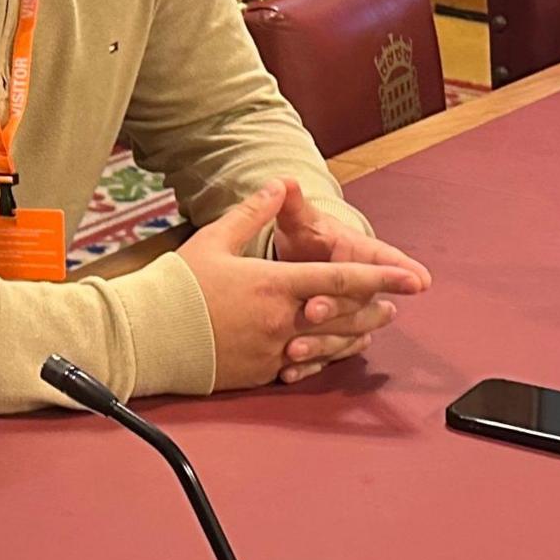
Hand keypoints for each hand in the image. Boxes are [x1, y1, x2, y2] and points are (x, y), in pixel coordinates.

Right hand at [178, 180, 427, 392]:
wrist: (147, 335)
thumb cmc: (177, 288)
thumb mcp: (214, 240)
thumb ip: (252, 212)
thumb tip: (277, 187)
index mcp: (273, 285)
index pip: (341, 279)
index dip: (382, 277)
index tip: (412, 279)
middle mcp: (280, 320)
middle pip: (342, 316)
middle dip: (372, 308)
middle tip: (393, 303)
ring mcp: (271, 350)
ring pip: (327, 345)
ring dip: (353, 335)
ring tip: (369, 327)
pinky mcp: (259, 372)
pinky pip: (301, 365)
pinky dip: (321, 356)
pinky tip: (330, 351)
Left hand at [267, 183, 432, 382]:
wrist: (296, 260)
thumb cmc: (305, 236)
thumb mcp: (298, 219)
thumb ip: (292, 204)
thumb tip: (285, 180)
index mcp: (361, 254)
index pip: (386, 260)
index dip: (402, 270)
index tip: (420, 280)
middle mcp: (361, 287)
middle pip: (361, 301)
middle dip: (341, 307)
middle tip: (316, 309)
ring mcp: (349, 316)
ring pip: (347, 334)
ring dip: (323, 343)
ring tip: (295, 347)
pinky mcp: (331, 338)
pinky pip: (328, 354)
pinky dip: (310, 363)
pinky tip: (290, 370)